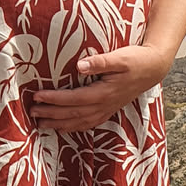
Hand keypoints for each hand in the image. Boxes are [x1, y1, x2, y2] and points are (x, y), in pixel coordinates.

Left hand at [25, 45, 170, 133]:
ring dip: (59, 124)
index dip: (54, 99)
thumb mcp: (120, 57)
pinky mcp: (109, 109)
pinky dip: (74, 127)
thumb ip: (100, 62)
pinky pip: (89, 123)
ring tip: (41, 124)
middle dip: (51, 114)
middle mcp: (104, 104)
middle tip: (32, 112)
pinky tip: (63, 127)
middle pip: (73, 113)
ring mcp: (107, 109)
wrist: (153, 68)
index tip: (38, 96)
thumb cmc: (135, 60)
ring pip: (79, 121)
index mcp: (104, 92)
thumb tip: (80, 65)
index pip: (74, 98)